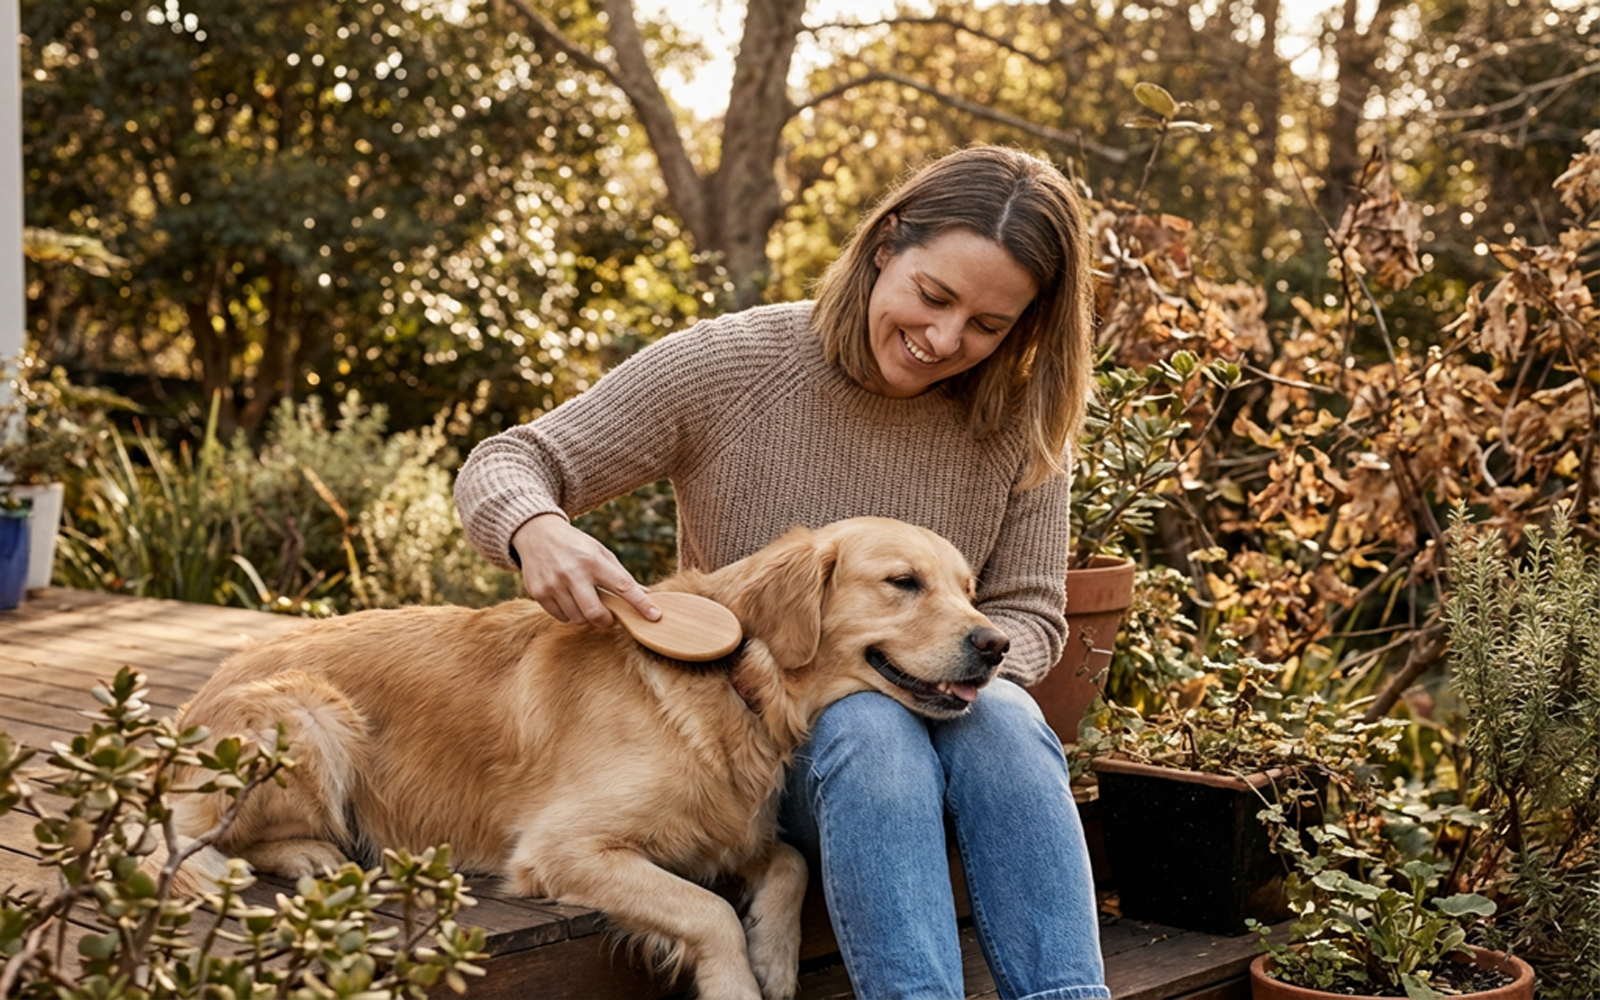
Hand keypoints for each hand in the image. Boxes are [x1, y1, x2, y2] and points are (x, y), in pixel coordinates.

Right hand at [510, 514, 659, 627]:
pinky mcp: (538, 593)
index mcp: (593, 560)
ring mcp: (553, 584)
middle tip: (610, 619)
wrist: (537, 534)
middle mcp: (572, 572)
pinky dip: (570, 614)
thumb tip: (646, 595)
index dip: (640, 603)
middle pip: (595, 613)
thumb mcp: (600, 552)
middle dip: (607, 622)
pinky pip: (561, 617)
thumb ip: (621, 575)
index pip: (622, 586)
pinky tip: (570, 600)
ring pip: (577, 619)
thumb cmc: (576, 545)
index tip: (655, 616)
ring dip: (587, 617)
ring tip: (586, 602)